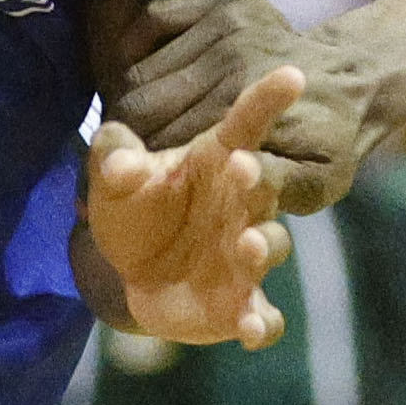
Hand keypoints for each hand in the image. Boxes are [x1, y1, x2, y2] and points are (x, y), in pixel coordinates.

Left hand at [84, 71, 298, 346]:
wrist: (135, 277)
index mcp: (216, 164)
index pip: (246, 125)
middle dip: (259, 179)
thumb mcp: (114, 180)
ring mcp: (245, 257)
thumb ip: (114, 159)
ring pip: (270, 248)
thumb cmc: (136, 212)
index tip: (292, 75)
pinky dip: (263, 324)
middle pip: (263, 188)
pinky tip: (252, 329)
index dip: (268, 100)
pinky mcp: (240, 305)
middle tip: (245, 169)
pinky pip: (263, 314)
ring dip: (263, 248)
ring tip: (248, 246)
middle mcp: (242, 207)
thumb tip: (120, 162)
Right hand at [118, 0, 389, 210]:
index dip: (141, 166)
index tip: (135, 181)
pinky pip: (150, 21)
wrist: (354, 78)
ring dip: (129, 98)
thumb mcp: (317, 180)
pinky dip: (135, 48)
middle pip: (141, 103)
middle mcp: (231, 56)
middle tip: (133, 157)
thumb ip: (276, 184)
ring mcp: (224, 20)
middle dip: (130, 135)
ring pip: (138, 68)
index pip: (163, 140)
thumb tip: (237, 171)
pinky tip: (147, 76)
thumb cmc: (328, 143)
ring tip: (139, 126)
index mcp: (247, 105)